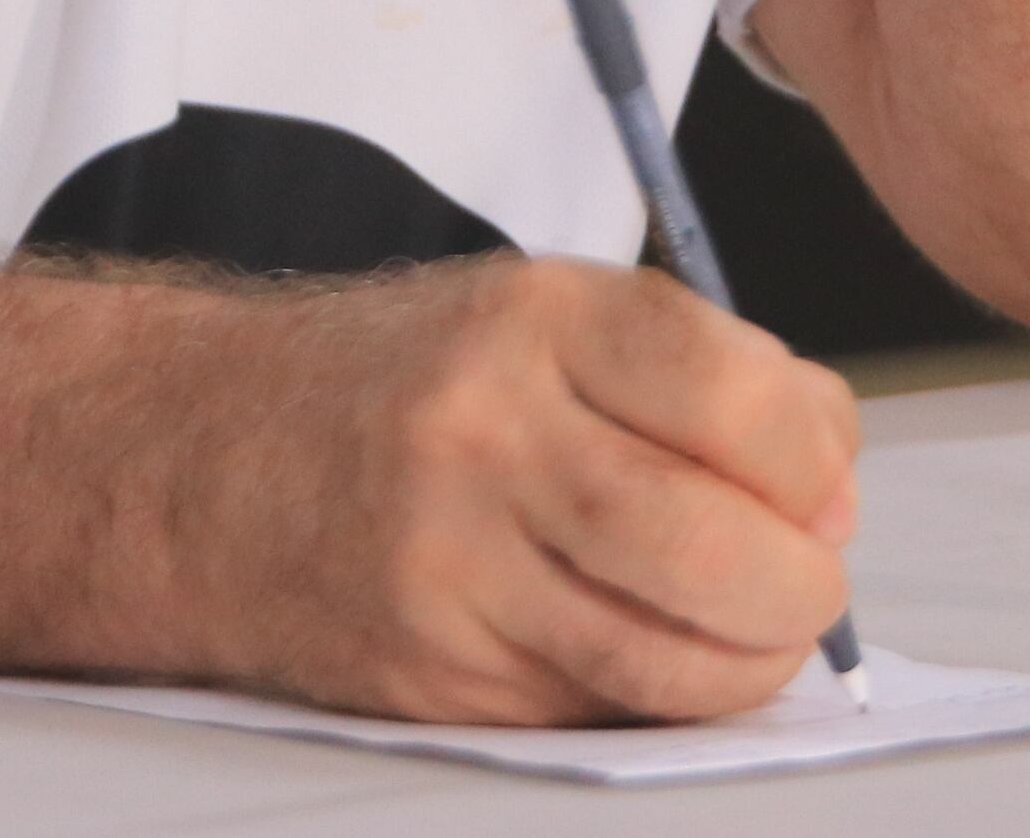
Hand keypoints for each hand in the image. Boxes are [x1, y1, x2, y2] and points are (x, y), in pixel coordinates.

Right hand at [176, 252, 862, 724]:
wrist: (196, 456)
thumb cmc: (400, 383)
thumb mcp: (539, 318)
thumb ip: (697, 377)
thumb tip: (833, 487)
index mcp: (531, 320)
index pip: (735, 393)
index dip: (815, 457)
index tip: (821, 480)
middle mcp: (483, 435)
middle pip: (709, 546)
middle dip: (802, 586)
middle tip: (810, 580)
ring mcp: (447, 565)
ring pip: (663, 660)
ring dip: (749, 663)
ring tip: (752, 630)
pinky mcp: (428, 674)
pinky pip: (594, 712)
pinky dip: (655, 696)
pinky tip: (651, 651)